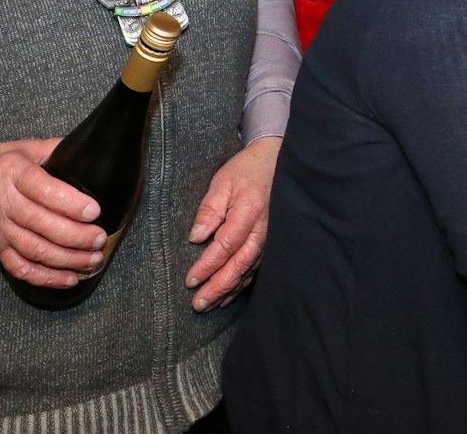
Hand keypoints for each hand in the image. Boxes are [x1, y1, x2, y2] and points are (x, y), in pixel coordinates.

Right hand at [0, 138, 104, 287]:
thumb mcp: (21, 148)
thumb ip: (54, 149)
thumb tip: (89, 148)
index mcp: (14, 173)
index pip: (43, 190)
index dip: (70, 203)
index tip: (94, 211)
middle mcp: (5, 203)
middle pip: (42, 225)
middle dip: (76, 236)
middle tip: (100, 238)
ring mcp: (1, 230)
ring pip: (35, 250)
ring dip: (67, 259)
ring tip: (93, 259)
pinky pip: (21, 269)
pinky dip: (46, 278)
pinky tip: (69, 278)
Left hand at [185, 135, 281, 311]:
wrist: (276, 161)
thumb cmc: (247, 170)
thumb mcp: (222, 183)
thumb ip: (209, 210)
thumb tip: (196, 237)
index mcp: (248, 212)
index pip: (225, 246)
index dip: (207, 266)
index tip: (190, 280)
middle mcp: (262, 230)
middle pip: (238, 265)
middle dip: (217, 287)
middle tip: (198, 304)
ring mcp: (269, 238)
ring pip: (248, 271)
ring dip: (229, 290)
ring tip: (210, 304)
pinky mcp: (271, 242)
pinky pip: (256, 267)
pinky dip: (242, 283)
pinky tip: (229, 294)